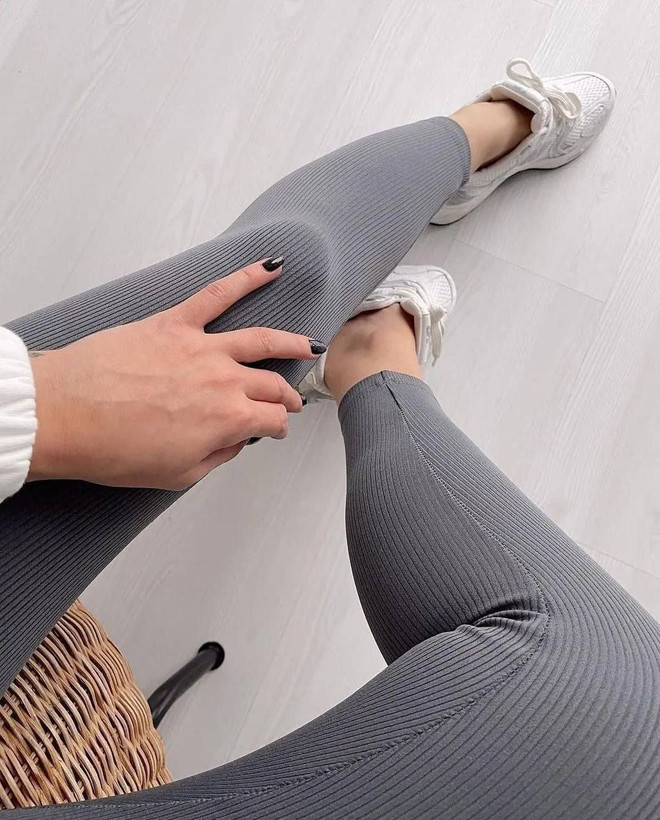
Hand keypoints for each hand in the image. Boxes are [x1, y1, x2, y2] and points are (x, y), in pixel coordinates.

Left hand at [28, 259, 322, 489]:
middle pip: (271, 384)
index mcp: (228, 419)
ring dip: (291, 342)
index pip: (271, 420)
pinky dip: (247, 278)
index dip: (278, 427)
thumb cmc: (112, 449)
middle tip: (292, 399)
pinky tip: (271, 268)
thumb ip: (216, 456)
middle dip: (287, 395)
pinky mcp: (175, 323)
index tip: (276, 429)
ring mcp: (202, 347)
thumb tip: (234, 443)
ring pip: (261, 340)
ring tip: (308, 344)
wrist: (64, 415)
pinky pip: (218, 294)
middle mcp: (224, 380)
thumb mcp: (176, 475)